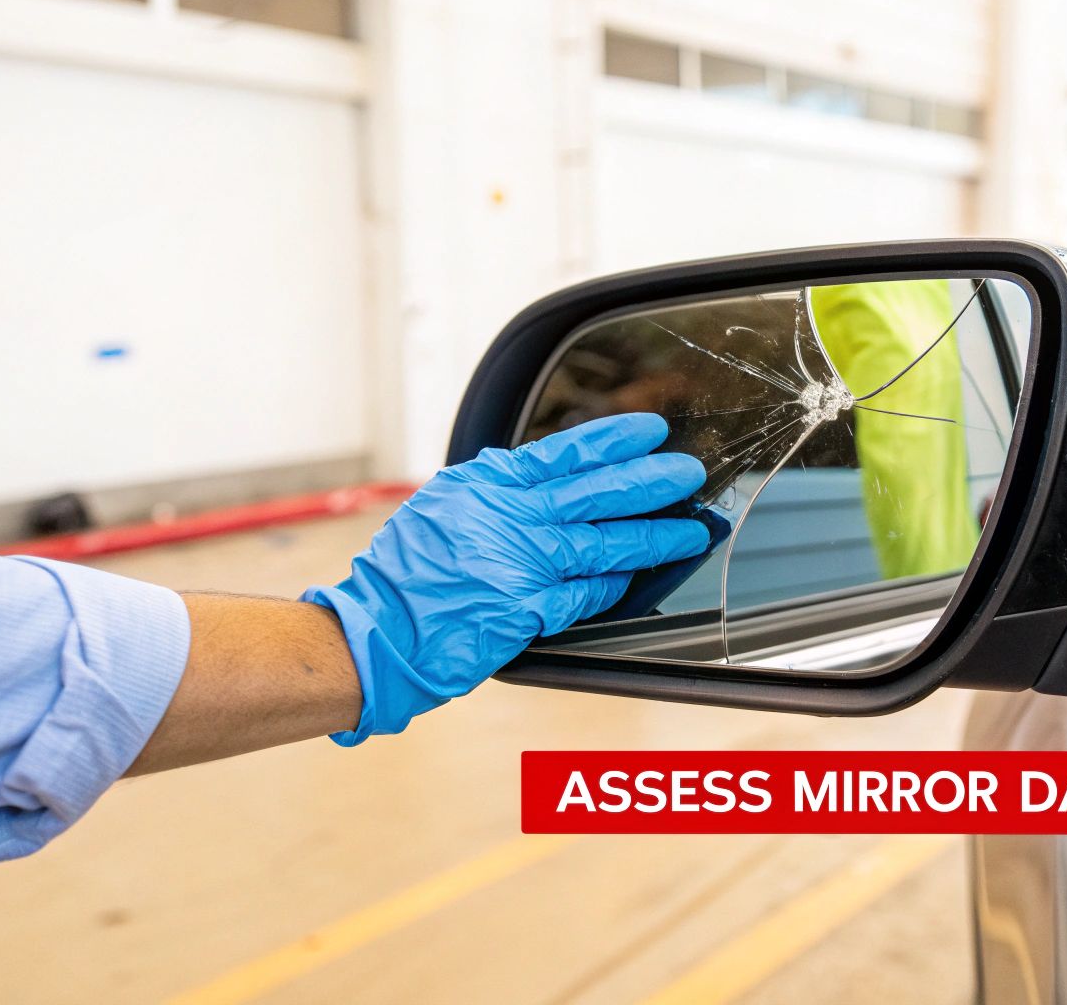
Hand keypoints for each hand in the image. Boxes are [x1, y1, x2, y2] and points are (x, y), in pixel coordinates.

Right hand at [304, 413, 707, 742]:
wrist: (375, 634)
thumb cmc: (404, 575)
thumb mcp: (441, 507)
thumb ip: (493, 489)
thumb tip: (538, 472)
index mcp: (486, 486)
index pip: (565, 452)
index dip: (614, 440)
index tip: (652, 432)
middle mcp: (507, 518)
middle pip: (598, 492)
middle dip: (653, 480)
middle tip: (691, 473)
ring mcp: (519, 564)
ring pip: (606, 543)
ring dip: (656, 537)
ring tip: (692, 530)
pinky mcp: (526, 611)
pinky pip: (586, 594)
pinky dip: (614, 586)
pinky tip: (639, 578)